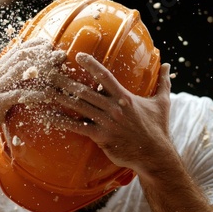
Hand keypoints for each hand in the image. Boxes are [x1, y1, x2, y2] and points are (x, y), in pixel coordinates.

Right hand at [0, 37, 66, 138]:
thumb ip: (8, 77)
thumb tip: (27, 72)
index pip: (17, 50)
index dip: (34, 45)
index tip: (49, 43)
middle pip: (21, 57)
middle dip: (42, 54)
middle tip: (60, 55)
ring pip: (21, 72)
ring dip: (42, 70)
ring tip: (58, 70)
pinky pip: (19, 94)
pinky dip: (35, 94)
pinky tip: (48, 95)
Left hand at [50, 52, 172, 171]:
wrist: (155, 155)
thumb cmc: (158, 128)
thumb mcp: (162, 102)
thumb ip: (163, 82)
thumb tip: (169, 65)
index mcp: (124, 97)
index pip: (105, 76)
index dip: (91, 65)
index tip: (76, 56)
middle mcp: (113, 107)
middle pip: (85, 91)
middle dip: (65, 80)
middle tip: (49, 71)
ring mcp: (106, 122)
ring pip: (78, 107)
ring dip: (59, 97)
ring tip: (43, 90)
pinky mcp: (101, 137)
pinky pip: (77, 127)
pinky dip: (61, 121)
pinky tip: (47, 117)